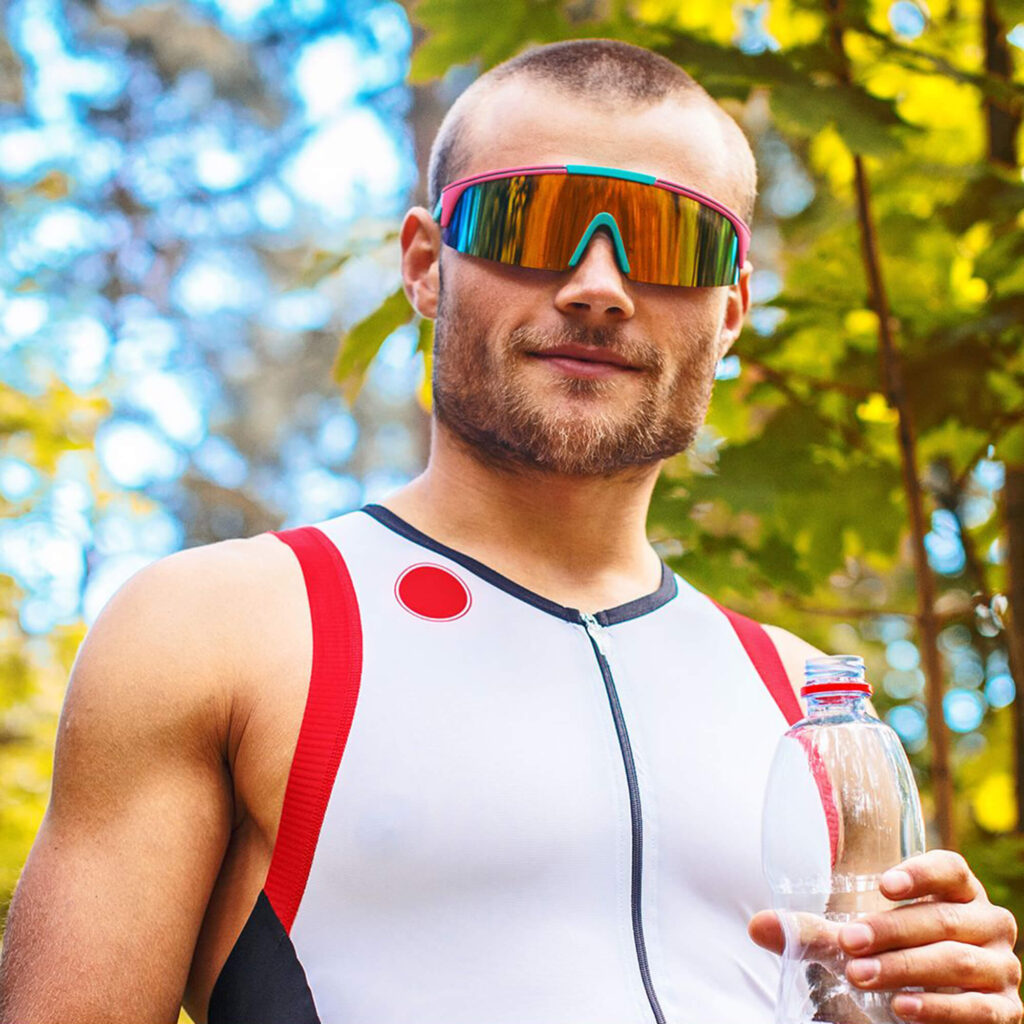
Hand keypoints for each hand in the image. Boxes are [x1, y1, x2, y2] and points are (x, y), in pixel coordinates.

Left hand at [749, 850, 1022, 1022]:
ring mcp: (1002, 967)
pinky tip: (903, 1009)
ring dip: (906, 969)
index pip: (951, 868)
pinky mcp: (1006, 1010)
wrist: (924, 1007)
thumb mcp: (854, 940)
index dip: (921, 873)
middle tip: (848, 942)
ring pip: (957, 962)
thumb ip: (813, 932)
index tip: (882, 884)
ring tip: (862, 975)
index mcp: (959, 890)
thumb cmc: (890, 956)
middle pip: (944, 919)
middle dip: (891, 932)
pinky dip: (940, 1009)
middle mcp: (988, 923)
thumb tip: (760, 926)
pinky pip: (980, 1009)